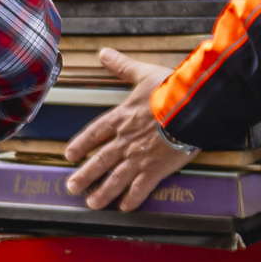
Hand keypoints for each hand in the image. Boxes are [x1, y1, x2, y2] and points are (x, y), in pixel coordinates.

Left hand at [63, 48, 189, 210]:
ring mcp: (139, 156)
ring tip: (92, 203)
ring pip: (115, 178)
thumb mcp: (142, 73)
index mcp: (121, 117)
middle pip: (100, 161)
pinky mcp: (156, 168)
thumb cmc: (170, 88)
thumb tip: (104, 53)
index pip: (94, 133)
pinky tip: (125, 208)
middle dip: (85, 175)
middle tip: (72, 187)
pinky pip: (141, 188)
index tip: (70, 155)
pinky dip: (132, 198)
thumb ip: (122, 66)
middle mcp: (125, 140)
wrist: (190, 106)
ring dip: (102, 192)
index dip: (81, 144)